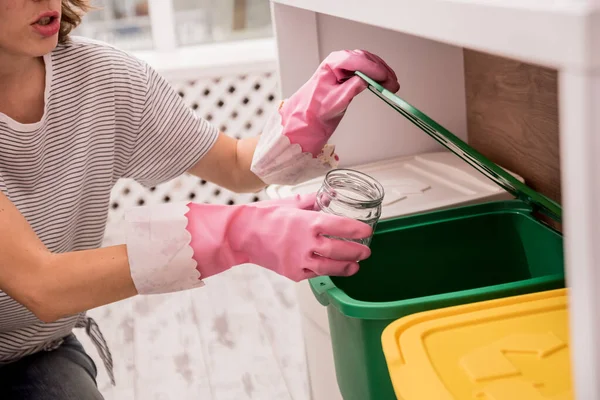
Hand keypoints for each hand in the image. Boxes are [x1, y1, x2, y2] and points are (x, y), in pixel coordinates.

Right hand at [186, 193, 371, 281]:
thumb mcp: (291, 203)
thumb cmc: (265, 215)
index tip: (367, 232)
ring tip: (355, 266)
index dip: (357, 230)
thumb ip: (312, 201)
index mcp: (308, 222)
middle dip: (357, 252)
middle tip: (366, 251)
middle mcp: (306, 242)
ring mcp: (299, 260)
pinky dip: (325, 272)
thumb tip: (329, 196)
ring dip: (346, 267)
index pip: (341, 227)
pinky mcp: (293, 272)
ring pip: (330, 267)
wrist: (242, 234)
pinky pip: (314, 274)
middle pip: (340, 250)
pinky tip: (332, 269)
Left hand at [281, 50, 399, 156]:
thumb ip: (351, 88)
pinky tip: (385, 82)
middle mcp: (338, 60)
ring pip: (369, 62)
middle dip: (381, 70)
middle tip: (393, 83)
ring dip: (382, 72)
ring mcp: (345, 65)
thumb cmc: (316, 108)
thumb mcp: (336, 101)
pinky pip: (367, 69)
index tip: (384, 77)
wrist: (309, 115)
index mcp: (331, 63)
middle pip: (365, 59)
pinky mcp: (350, 72)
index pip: (355, 60)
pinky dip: (378, 75)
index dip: (372, 68)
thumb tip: (365, 80)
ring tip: (393, 85)